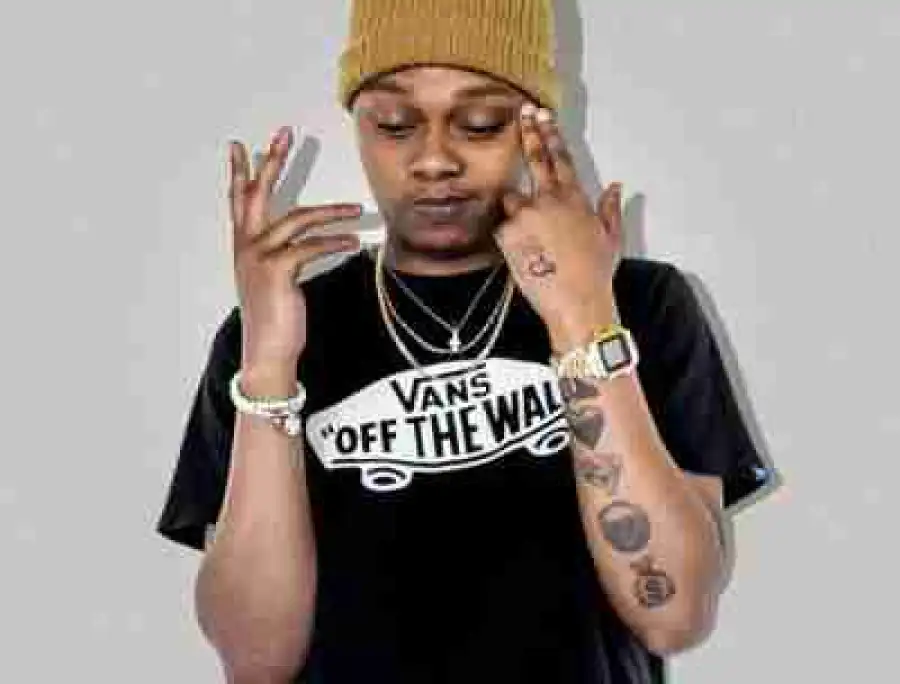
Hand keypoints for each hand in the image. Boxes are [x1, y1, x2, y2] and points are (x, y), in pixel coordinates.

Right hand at [229, 126, 361, 365]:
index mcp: (245, 247)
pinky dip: (334, 241)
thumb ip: (281, 255)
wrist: (268, 351)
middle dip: (273, 162)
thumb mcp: (273, 280)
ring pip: (296, 219)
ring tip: (355, 210)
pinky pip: (310, 247)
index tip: (240, 145)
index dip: (240, 172)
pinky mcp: (277, 271)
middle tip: (284, 134)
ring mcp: (258, 258)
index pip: (239, 201)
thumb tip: (300, 239)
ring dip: (330, 212)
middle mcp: (246, 247)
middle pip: (258, 194)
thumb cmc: (275, 317)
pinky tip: (353, 240)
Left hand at [494, 105, 623, 351]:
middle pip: (534, 159)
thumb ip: (610, 208)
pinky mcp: (508, 233)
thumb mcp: (611, 239)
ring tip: (532, 242)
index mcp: (576, 199)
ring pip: (511, 202)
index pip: (561, 158)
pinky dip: (508, 240)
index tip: (542, 116)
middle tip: (522, 115)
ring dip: (516, 214)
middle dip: (528, 134)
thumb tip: (615, 187)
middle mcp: (551, 200)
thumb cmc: (595, 276)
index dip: (550, 134)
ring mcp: (527, 214)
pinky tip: (524, 257)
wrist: (577, 302)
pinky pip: (501, 230)